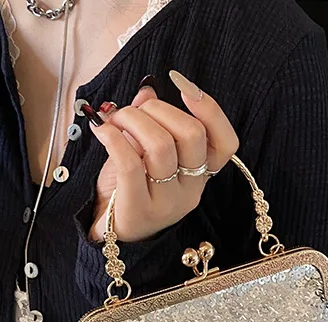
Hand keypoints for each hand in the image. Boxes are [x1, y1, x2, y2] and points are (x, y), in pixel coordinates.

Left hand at [87, 71, 238, 242]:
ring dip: (132, 119)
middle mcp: (191, 189)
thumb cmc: (131, 186)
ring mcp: (167, 202)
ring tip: (114, 120)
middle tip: (134, 112)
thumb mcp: (146, 151)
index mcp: (201, 173)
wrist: (110, 228)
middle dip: (159, 108)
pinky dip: (112, 137)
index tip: (183, 87)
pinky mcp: (139, 209)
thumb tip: (147, 91)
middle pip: (192, 134)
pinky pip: (130, 163)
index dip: (210, 109)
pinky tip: (101, 130)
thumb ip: (152, 121)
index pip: (225, 143)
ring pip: (161, 145)